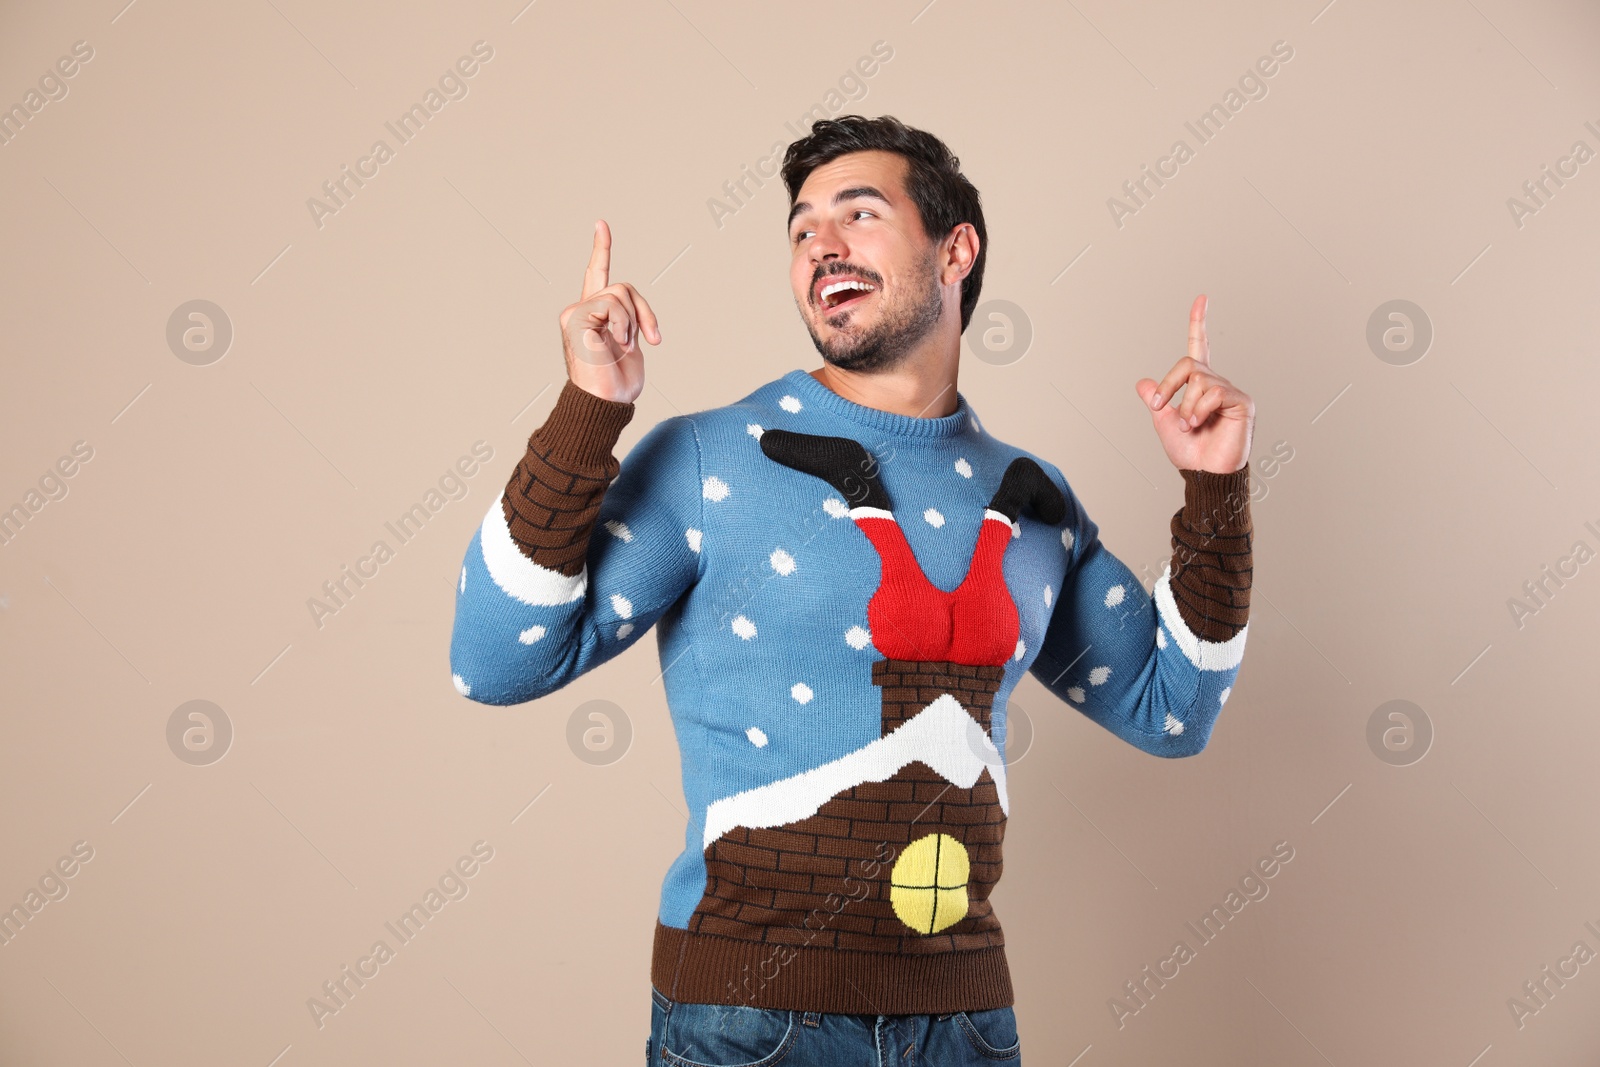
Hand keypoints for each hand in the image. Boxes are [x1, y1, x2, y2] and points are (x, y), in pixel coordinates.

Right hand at [558, 219, 661, 403]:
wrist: (605, 402)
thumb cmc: (617, 383)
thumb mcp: (631, 343)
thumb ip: (629, 319)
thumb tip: (637, 313)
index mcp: (594, 315)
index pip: (597, 276)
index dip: (601, 250)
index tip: (601, 225)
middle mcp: (580, 310)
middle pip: (622, 286)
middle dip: (644, 311)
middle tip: (650, 340)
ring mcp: (575, 313)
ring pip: (620, 292)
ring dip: (633, 321)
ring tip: (625, 346)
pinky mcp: (575, 317)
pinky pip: (613, 304)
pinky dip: (623, 324)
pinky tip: (617, 343)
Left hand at [1134, 295, 1254, 473]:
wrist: (1204, 474)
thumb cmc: (1190, 453)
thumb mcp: (1164, 423)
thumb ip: (1157, 400)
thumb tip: (1142, 382)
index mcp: (1200, 386)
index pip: (1200, 348)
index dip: (1198, 323)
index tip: (1201, 299)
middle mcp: (1217, 384)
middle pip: (1189, 364)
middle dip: (1169, 385)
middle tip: (1160, 407)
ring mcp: (1231, 392)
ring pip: (1198, 379)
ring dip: (1185, 406)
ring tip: (1190, 425)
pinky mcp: (1241, 403)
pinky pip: (1213, 392)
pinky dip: (1199, 409)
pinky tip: (1200, 423)